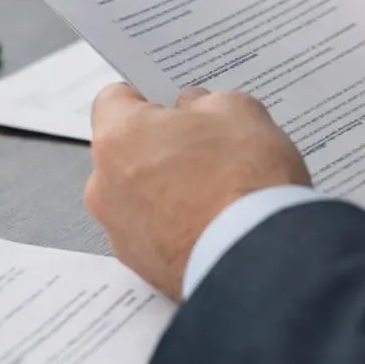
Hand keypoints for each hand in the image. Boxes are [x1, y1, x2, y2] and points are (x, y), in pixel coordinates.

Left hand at [85, 83, 309, 299]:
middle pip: (126, 151)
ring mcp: (120, 232)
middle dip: (161, 146)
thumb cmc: (243, 181)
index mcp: (118, 138)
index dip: (147, 96)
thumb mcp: (239, 112)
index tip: (174, 102)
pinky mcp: (141, 267)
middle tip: (206, 146)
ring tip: (217, 191)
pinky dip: (176, 226)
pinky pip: (154, 233)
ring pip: (139, 195)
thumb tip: (195, 109)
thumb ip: (207, 101)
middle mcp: (105, 187)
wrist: (259, 259)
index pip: (113, 99)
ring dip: (167, 188)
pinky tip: (214, 223)